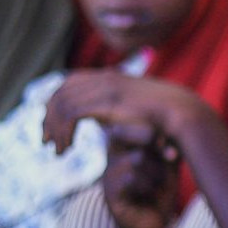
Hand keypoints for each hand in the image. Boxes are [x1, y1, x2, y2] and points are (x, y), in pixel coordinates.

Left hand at [43, 69, 201, 155]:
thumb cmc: (164, 117)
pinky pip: (70, 113)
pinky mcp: (104, 101)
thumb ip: (115, 112)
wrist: (181, 113)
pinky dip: (63, 131)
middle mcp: (104, 78)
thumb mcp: (134, 111)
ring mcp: (104, 87)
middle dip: (49, 116)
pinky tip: (66, 148)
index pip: (70, 83)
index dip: (56, 103)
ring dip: (54, 128)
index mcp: (110, 77)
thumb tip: (102, 123)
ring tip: (56, 150)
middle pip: (61, 91)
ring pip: (62, 103)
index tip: (53, 125)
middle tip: (46, 140)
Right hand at [103, 124, 177, 227]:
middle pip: (127, 133)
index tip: (170, 145)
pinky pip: (131, 178)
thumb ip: (167, 148)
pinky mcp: (110, 194)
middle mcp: (112, 156)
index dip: (151, 129)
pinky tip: (148, 194)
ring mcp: (109, 174)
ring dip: (155, 172)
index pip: (130, 122)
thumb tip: (166, 135)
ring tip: (156, 184)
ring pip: (136, 158)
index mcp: (124, 146)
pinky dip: (147, 186)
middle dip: (152, 145)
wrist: (152, 226)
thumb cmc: (159, 192)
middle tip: (168, 158)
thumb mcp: (167, 165)